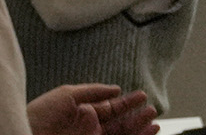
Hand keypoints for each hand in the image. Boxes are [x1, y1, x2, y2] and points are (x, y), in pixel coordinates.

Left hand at [25, 85, 157, 134]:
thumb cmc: (38, 116)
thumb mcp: (66, 94)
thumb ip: (93, 91)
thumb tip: (116, 89)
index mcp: (82, 113)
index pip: (110, 108)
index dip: (126, 102)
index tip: (142, 95)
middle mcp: (90, 128)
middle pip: (119, 122)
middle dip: (136, 116)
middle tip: (151, 109)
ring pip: (122, 134)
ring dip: (138, 128)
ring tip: (153, 121)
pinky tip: (147, 132)